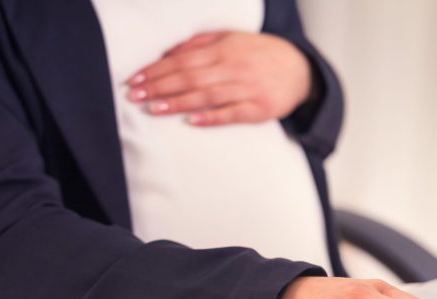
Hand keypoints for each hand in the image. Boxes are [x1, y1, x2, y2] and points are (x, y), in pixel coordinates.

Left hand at [125, 31, 312, 125]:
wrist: (301, 71)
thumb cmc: (260, 54)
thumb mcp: (232, 39)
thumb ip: (200, 44)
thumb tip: (168, 52)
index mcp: (225, 49)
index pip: (183, 60)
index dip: (157, 70)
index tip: (136, 78)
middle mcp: (234, 68)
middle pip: (190, 78)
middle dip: (159, 87)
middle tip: (134, 95)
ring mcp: (247, 90)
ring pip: (206, 96)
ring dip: (178, 103)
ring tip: (153, 109)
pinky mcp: (259, 110)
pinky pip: (231, 115)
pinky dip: (211, 118)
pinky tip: (191, 121)